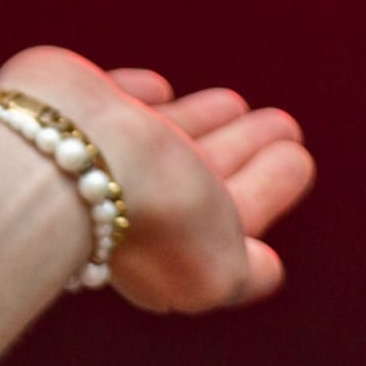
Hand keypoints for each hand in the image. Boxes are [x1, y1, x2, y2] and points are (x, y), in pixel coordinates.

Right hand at [0, 45, 317, 313]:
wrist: (68, 156)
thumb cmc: (150, 215)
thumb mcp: (217, 270)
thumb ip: (247, 275)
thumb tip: (269, 269)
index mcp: (175, 237)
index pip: (236, 211)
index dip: (271, 185)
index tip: (299, 156)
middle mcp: (134, 197)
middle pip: (203, 171)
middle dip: (245, 148)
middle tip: (283, 125)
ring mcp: (98, 147)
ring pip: (165, 131)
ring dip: (204, 118)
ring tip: (236, 102)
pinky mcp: (66, 102)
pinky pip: (114, 93)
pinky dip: (138, 91)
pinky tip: (155, 90)